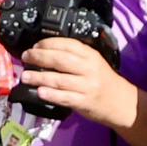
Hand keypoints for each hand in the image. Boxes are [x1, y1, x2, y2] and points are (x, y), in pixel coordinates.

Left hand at [11, 34, 139, 134]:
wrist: (120, 102)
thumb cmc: (103, 80)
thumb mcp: (94, 62)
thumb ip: (75, 56)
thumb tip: (45, 51)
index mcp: (90, 55)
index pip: (67, 45)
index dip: (48, 43)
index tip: (35, 45)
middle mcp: (88, 69)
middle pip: (60, 60)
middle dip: (40, 57)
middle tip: (26, 57)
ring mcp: (86, 86)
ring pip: (59, 80)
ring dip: (39, 77)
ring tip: (25, 76)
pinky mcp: (83, 102)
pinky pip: (64, 97)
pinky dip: (50, 94)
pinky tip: (39, 92)